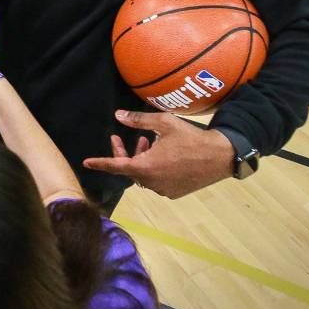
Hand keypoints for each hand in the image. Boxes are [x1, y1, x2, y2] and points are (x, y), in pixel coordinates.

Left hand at [83, 110, 234, 197]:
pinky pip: (156, 181)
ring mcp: (164, 190)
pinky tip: (161, 155)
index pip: (116, 165)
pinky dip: (153, 169)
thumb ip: (138, 120)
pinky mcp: (174, 193)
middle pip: (129, 169)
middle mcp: (152, 182)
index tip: (86, 162)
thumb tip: (118, 115)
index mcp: (146, 167)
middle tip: (120, 138)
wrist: (222, 156)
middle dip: (124, 153)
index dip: (100, 162)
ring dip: (140, 160)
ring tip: (146, 141)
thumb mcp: (164, 123)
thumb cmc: (191, 137)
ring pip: (143, 175)